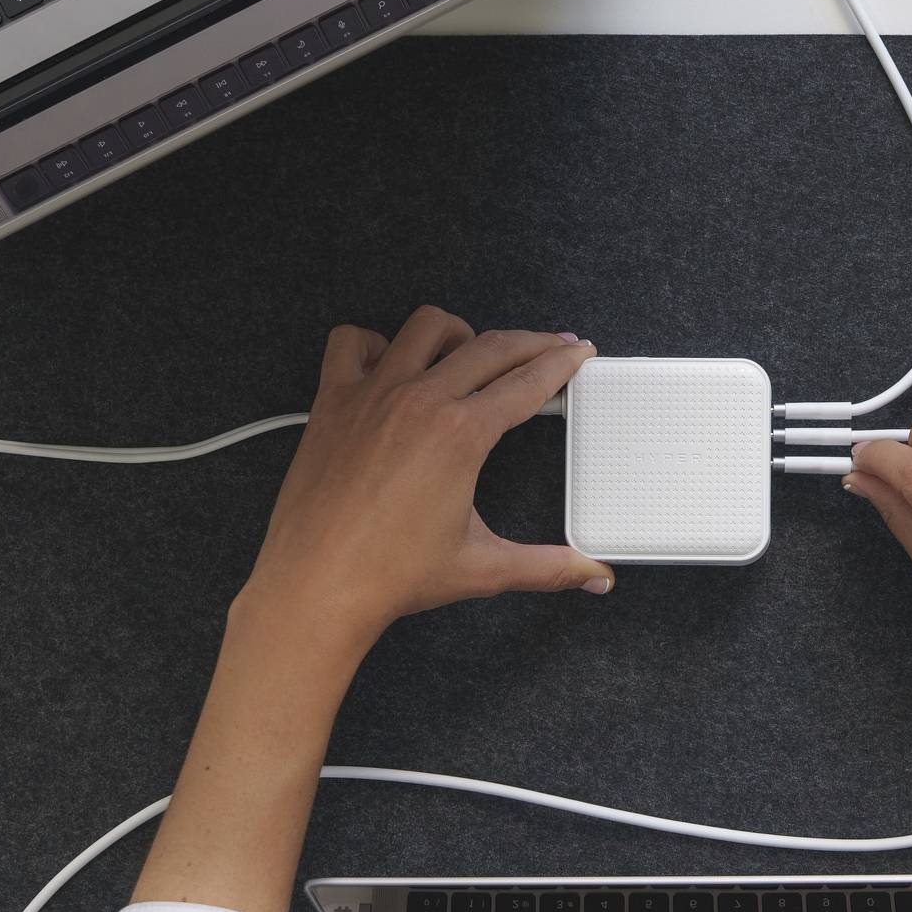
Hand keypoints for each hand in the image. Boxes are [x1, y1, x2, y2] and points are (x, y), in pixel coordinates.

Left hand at [238, 306, 609, 666]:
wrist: (315, 585)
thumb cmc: (390, 576)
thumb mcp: (482, 567)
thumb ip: (548, 567)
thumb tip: (596, 576)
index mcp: (462, 433)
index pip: (528, 381)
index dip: (561, 363)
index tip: (577, 353)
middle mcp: (419, 400)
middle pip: (491, 346)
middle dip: (531, 342)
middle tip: (550, 347)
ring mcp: (373, 394)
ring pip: (425, 327)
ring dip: (458, 333)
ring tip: (472, 354)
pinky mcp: (333, 402)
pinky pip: (351, 342)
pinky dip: (375, 342)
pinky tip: (391, 363)